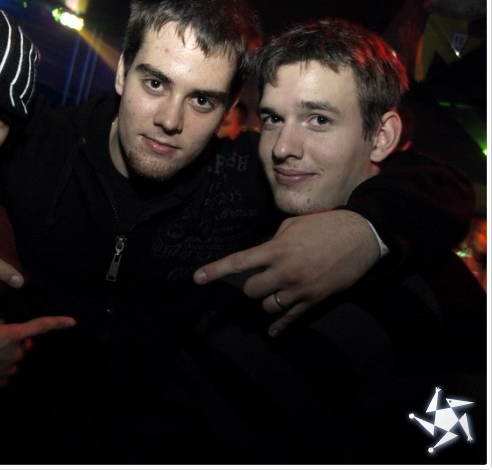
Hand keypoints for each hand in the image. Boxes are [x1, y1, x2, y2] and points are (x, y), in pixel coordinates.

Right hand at [0, 314, 75, 395]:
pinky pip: (4, 372)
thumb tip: (1, 328)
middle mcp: (16, 353)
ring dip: (3, 356)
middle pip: (22, 345)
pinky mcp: (1, 383)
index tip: (73, 322)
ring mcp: (10, 369)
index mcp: (13, 334)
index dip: (58, 322)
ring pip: (12, 359)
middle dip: (12, 342)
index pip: (40, 326)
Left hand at [194, 210, 380, 335]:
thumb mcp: (292, 226)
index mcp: (277, 250)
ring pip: (268, 306)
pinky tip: (271, 333)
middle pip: (251, 291)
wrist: (362, 236)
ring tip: (277, 290)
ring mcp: (300, 289)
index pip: (239, 263)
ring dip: (268, 299)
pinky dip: (279, 326)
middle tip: (262, 277)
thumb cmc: (325, 225)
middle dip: (252, 285)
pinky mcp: (314, 300)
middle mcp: (285, 272)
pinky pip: (291, 319)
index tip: (197, 278)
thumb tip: (262, 256)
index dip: (216, 271)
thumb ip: (273, 242)